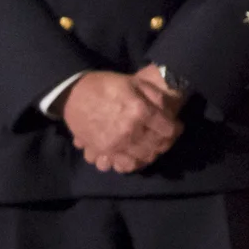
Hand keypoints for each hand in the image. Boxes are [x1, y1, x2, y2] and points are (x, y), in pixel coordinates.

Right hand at [59, 70, 182, 172]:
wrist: (73, 94)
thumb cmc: (106, 85)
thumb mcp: (135, 82)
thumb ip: (155, 97)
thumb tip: (170, 112)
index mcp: (140, 111)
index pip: (168, 129)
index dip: (176, 128)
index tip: (176, 126)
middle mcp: (130, 131)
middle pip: (157, 147)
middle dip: (165, 142)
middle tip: (164, 137)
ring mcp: (115, 144)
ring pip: (143, 159)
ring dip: (150, 154)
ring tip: (150, 146)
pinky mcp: (102, 152)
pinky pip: (124, 165)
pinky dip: (133, 163)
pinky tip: (134, 154)